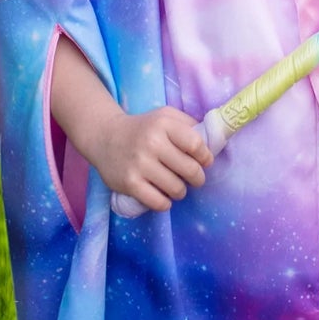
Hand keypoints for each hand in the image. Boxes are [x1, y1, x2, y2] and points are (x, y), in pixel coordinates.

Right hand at [90, 105, 212, 212]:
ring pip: (176, 189)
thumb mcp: (165, 116)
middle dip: (197, 178)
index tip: (204, 161)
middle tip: (194, 178)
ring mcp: (139, 164)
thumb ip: (189, 124)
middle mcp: (152, 142)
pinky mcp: (129, 183)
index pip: (196, 145)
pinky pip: (158, 202)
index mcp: (163, 124)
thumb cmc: (143, 128)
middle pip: (190, 170)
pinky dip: (165, 203)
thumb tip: (214, 140)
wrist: (105, 137)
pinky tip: (163, 196)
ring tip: (176, 186)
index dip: (205, 157)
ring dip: (180, 191)